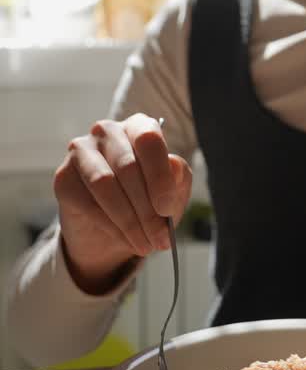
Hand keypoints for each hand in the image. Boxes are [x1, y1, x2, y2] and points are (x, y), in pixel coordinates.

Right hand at [54, 114, 192, 293]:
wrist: (115, 226)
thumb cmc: (149, 200)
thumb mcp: (172, 192)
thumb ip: (178, 177)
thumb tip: (175, 166)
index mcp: (139, 126)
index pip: (148, 140)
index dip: (159, 177)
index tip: (167, 210)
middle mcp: (107, 131)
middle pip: (127, 166)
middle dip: (147, 209)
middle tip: (159, 238)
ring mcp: (81, 151)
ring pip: (105, 184)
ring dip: (128, 220)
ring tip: (145, 244)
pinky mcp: (64, 177)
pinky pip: (87, 203)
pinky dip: (110, 226)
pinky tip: (125, 239)